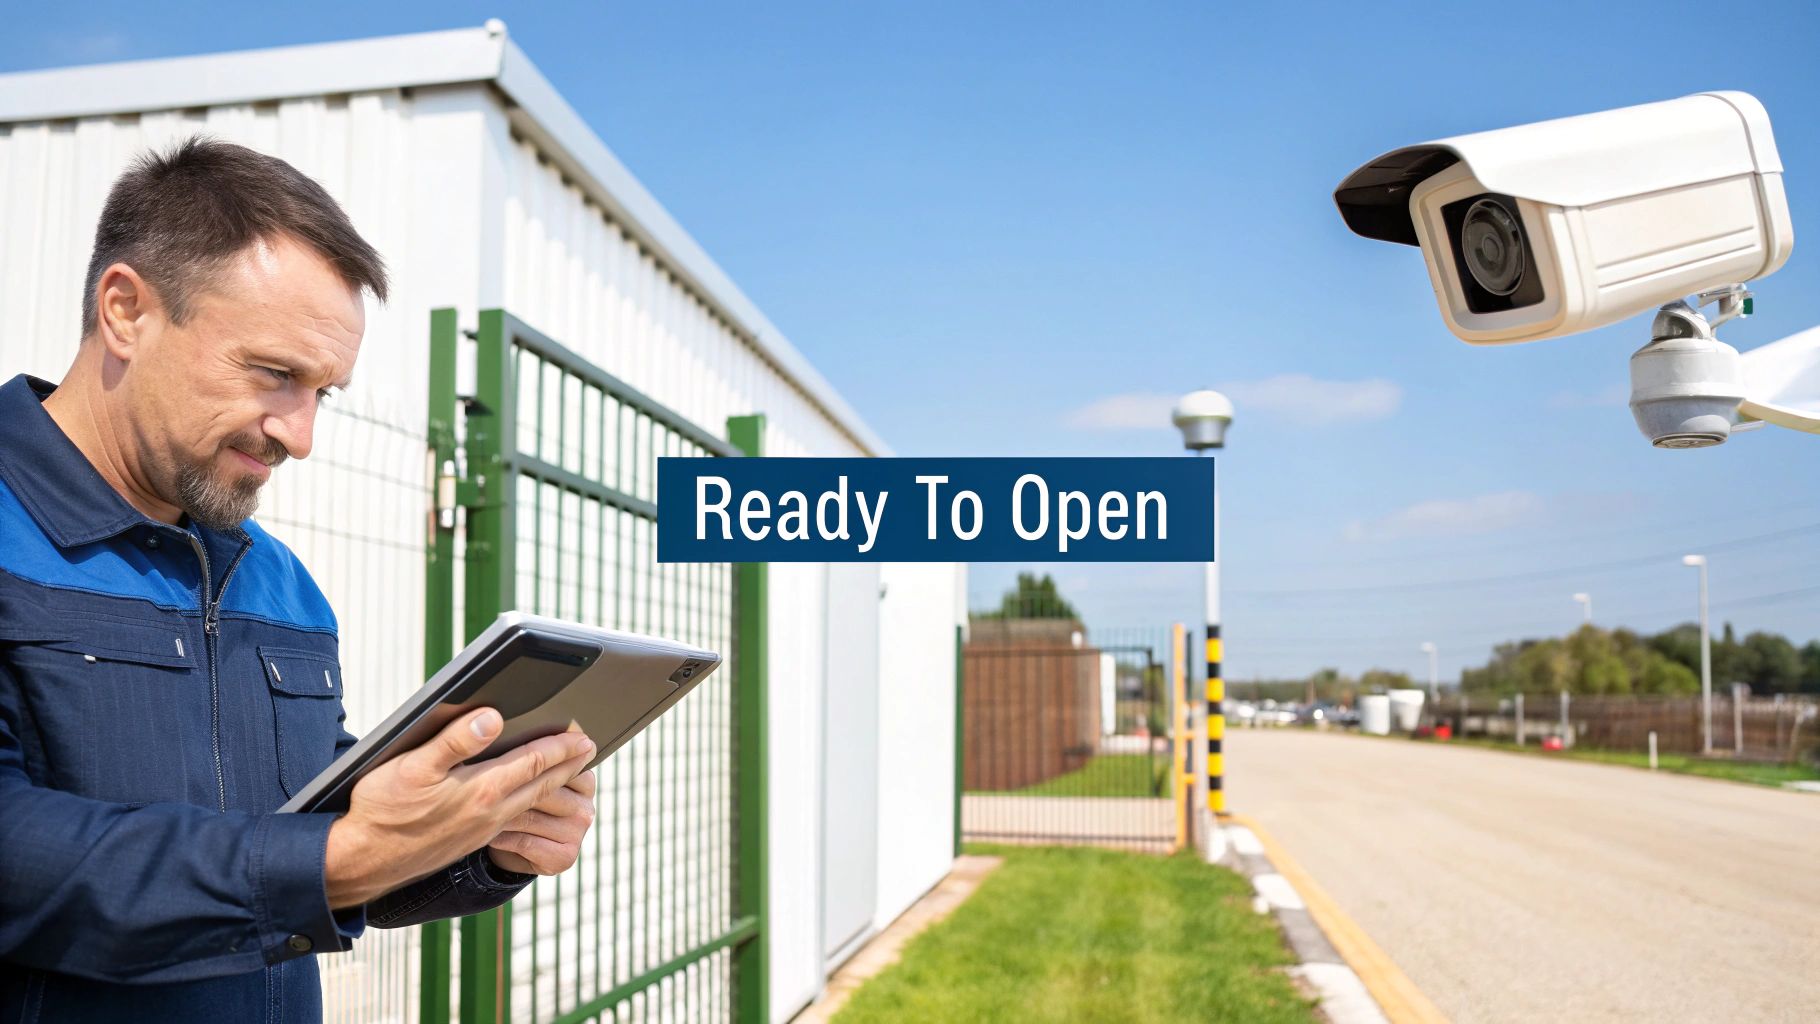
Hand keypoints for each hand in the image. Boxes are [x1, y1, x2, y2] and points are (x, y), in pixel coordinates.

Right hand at [324, 707, 594, 907]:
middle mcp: (489, 814)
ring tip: (569, 772)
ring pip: (529, 803)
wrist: (362, 862)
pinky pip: (514, 819)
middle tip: (590, 751)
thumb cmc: (381, 810)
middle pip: (540, 785)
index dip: (561, 748)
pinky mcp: (469, 841)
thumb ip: (455, 741)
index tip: (584, 736)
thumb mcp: (412, 767)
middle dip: (568, 766)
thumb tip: (493, 717)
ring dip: (553, 786)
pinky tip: (526, 799)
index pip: (534, 763)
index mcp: (480, 791)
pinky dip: (530, 804)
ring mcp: (481, 831)